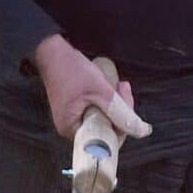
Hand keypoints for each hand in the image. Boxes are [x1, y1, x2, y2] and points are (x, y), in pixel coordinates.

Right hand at [30, 35, 151, 144]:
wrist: (51, 52)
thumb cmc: (71, 71)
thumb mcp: (100, 91)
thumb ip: (121, 112)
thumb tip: (141, 131)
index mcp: (71, 129)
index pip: (106, 140)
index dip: (122, 126)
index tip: (126, 105)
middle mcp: (70, 128)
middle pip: (106, 129)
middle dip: (120, 111)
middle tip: (123, 88)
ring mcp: (72, 119)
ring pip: (104, 119)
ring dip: (115, 104)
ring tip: (119, 85)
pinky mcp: (75, 110)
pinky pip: (97, 112)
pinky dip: (106, 101)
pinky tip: (110, 87)